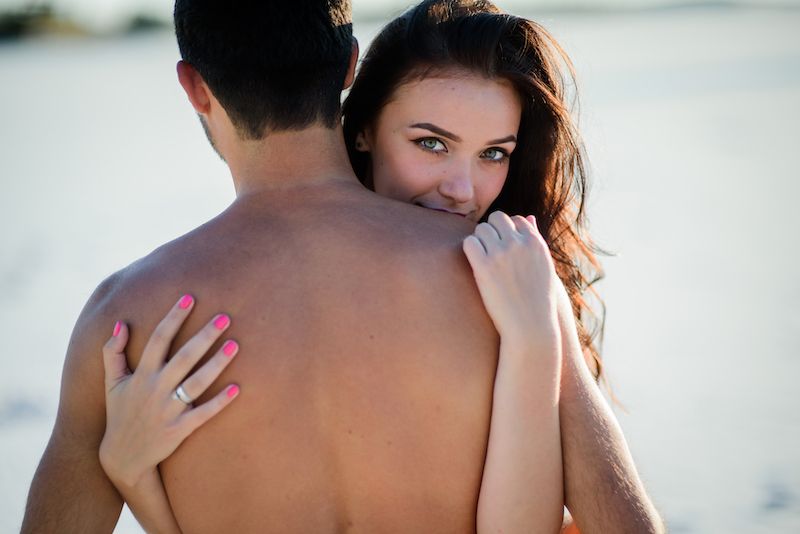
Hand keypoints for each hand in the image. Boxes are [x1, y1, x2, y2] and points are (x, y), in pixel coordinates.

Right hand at [99, 294, 239, 488]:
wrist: (123, 458)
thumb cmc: (121, 414)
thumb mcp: (112, 384)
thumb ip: (112, 353)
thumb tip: (121, 323)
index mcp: (141, 375)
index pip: (158, 339)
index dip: (173, 318)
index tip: (190, 298)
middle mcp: (155, 389)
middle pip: (183, 357)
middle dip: (204, 336)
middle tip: (225, 316)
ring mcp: (168, 410)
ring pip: (196, 383)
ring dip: (216, 364)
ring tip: (235, 345)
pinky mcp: (179, 429)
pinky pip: (202, 414)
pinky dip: (219, 402)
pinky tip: (237, 388)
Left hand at [462, 211, 559, 350]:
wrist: (530, 326)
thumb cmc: (538, 299)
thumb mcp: (544, 265)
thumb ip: (535, 239)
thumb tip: (528, 217)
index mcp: (536, 242)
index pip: (517, 219)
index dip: (508, 231)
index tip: (504, 246)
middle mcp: (519, 243)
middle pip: (497, 219)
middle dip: (492, 231)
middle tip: (489, 249)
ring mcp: (501, 253)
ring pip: (481, 229)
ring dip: (479, 240)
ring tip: (482, 258)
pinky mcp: (484, 266)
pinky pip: (469, 243)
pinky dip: (470, 249)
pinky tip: (474, 262)